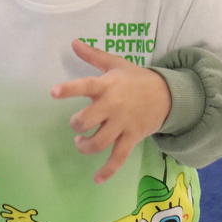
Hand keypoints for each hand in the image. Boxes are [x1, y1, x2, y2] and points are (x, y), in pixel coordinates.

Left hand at [50, 40, 171, 183]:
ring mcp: (123, 124)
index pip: (85, 86)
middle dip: (77, 125)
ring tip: (81, 143)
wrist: (168, 94)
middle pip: (88, 120)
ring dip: (86, 147)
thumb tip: (73, 42)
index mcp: (107, 85)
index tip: (53, 92)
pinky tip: (96, 179)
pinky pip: (119, 158)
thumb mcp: (116, 64)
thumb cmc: (136, 78)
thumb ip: (93, 56)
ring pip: (100, 142)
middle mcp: (113, 106)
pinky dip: (107, 171)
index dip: (69, 89)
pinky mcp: (132, 138)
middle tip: (77, 125)